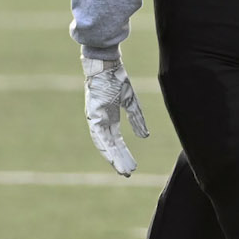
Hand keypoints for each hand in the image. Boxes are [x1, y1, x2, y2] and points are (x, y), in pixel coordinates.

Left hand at [81, 54, 148, 175]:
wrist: (106, 64)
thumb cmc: (116, 78)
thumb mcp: (130, 101)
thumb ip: (137, 119)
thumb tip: (145, 136)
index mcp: (110, 118)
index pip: (117, 141)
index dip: (124, 153)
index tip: (132, 166)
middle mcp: (101, 122)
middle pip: (111, 146)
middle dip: (120, 160)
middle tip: (128, 174)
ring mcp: (96, 120)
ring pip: (105, 145)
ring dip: (114, 158)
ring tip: (123, 171)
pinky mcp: (93, 116)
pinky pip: (99, 136)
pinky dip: (106, 147)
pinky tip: (112, 157)